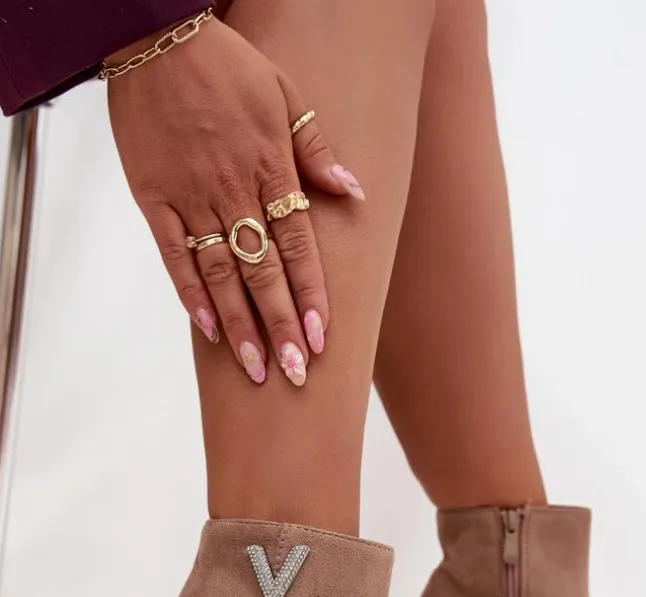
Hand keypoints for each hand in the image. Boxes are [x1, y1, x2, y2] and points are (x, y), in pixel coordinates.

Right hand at [107, 16, 364, 385]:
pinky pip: (173, 254)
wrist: (154, 34)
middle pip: (263, 270)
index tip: (321, 338)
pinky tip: (208, 331)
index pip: (297, 244)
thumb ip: (316, 147)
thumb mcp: (284, 92)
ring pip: (220, 273)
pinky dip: (190, 293)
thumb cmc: (225, 64)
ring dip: (240, 325)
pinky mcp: (153, 198)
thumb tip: (353, 193)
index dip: (310, 294)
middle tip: (295, 374)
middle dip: (281, 326)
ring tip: (257, 370)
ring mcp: (191, 196)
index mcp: (270, 166)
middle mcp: (233, 188)